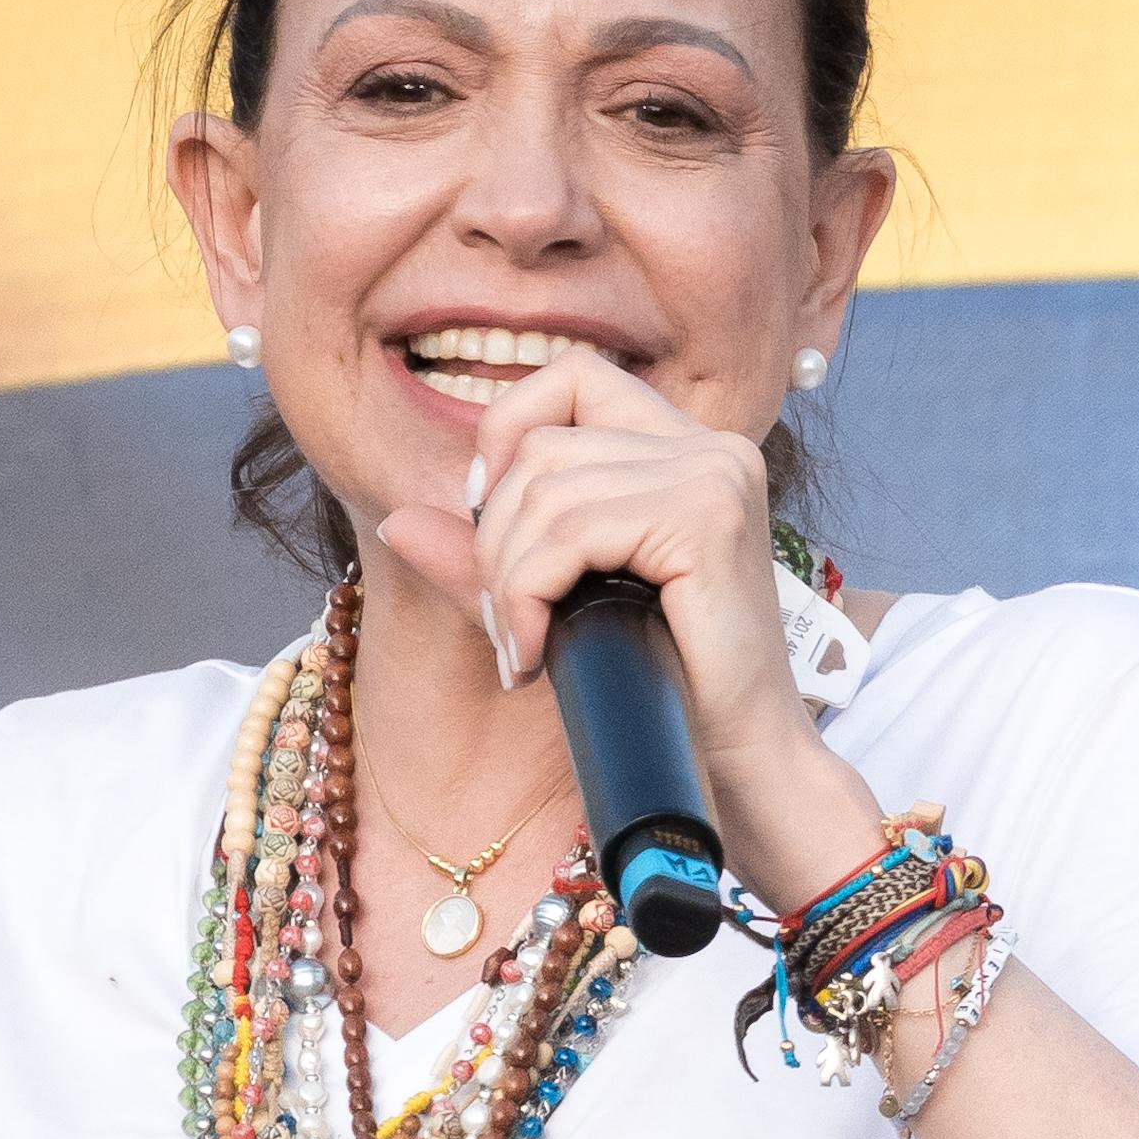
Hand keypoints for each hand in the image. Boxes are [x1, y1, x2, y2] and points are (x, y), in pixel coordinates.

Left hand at [371, 348, 809, 791]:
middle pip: (542, 442)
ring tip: (522, 649)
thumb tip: (394, 521)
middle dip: (495, 539)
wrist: (743, 763)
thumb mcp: (561, 604)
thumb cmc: (665, 687)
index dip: (509, 431)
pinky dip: (530, 596)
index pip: (575, 375)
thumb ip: (488, 557)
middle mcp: (711, 447)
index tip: (489, 519)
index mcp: (689, 449)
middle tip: (508, 626)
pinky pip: (571, 533)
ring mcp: (715, 476)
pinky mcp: (707, 519)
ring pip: (546, 490)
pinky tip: (538, 653)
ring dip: (508, 581)